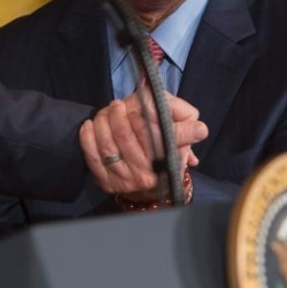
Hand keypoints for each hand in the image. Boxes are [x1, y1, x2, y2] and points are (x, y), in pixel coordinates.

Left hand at [79, 90, 206, 197]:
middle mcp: (148, 174)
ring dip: (103, 122)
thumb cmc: (164, 147)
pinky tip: (90, 125)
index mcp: (169, 161)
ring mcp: (126, 181)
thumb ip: (186, 121)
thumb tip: (199, 129)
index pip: (158, 136)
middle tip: (118, 105)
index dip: (148, 117)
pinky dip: (88, 138)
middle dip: (119, 115)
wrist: (152, 181)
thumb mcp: (180, 131)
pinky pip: (93, 157)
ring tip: (106, 112)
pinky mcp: (107, 182)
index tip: (142, 106)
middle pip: (126, 136)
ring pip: (108, 145)